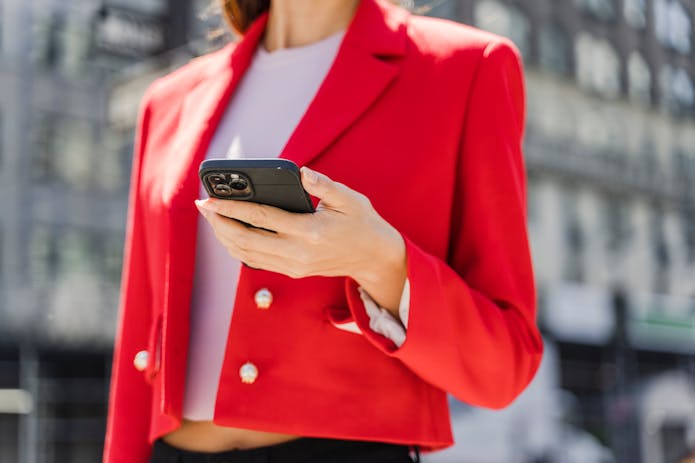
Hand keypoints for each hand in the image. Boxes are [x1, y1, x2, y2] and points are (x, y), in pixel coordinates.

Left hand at [195, 167, 406, 315]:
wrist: (374, 258)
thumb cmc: (362, 223)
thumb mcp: (349, 199)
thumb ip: (323, 185)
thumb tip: (301, 171)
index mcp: (310, 232)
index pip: (261, 218)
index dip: (232, 208)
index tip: (210, 199)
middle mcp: (298, 253)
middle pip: (245, 240)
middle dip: (219, 223)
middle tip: (203, 206)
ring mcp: (294, 266)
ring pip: (247, 254)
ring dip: (225, 236)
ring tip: (212, 218)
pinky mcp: (293, 272)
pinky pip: (256, 261)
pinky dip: (238, 247)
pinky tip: (230, 232)